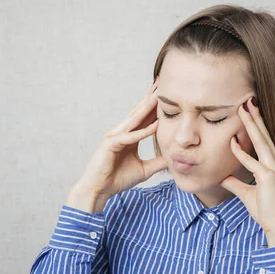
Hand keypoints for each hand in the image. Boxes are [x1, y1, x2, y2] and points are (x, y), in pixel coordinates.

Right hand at [69, 78, 166, 209]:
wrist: (99, 191)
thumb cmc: (118, 179)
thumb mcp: (145, 169)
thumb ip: (158, 161)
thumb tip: (175, 158)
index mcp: (129, 136)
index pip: (144, 116)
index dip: (155, 104)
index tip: (167, 92)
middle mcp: (121, 132)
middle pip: (139, 111)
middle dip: (151, 97)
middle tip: (162, 82)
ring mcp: (114, 136)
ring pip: (134, 119)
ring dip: (147, 107)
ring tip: (159, 95)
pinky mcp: (110, 145)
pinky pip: (129, 137)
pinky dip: (142, 131)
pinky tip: (155, 125)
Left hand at [219, 97, 274, 246]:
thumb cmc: (266, 212)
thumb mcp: (247, 194)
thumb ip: (235, 183)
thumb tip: (222, 176)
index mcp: (274, 166)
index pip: (265, 141)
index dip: (257, 126)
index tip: (250, 111)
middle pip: (264, 136)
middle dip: (256, 117)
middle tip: (249, 100)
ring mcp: (274, 170)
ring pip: (261, 142)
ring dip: (252, 124)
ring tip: (245, 108)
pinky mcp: (269, 178)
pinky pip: (251, 163)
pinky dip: (240, 152)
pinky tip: (231, 141)